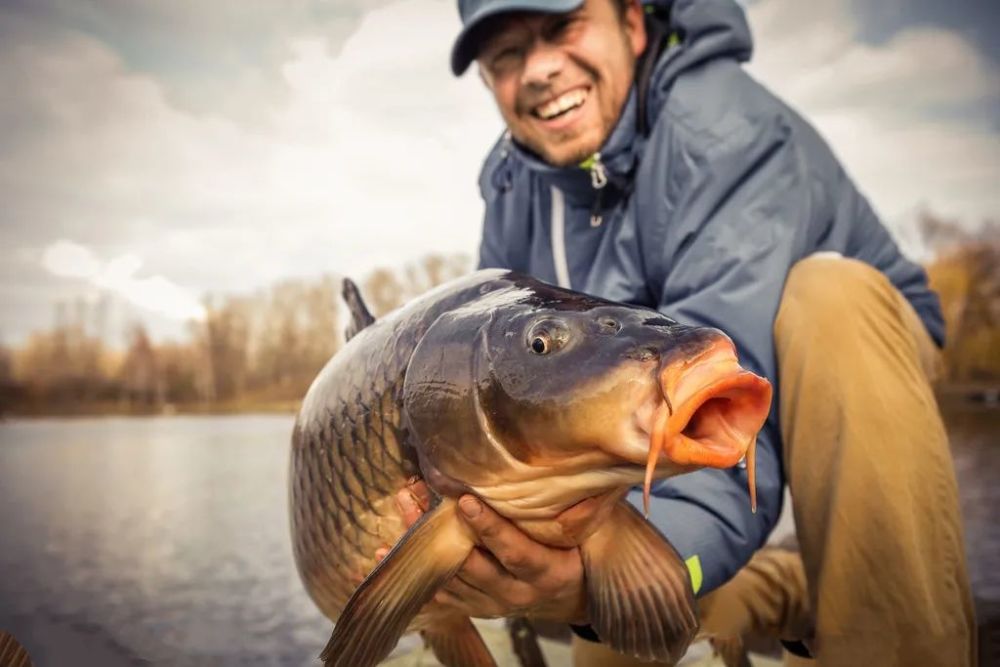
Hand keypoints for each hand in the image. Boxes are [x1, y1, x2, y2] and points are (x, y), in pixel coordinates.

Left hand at [385, 479, 588, 623]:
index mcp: (547, 573)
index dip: (490, 528)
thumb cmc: (577, 549)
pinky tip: (383, 554)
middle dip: (440, 530)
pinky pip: (435, 594)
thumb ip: (586, 508)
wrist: (567, 595)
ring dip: (421, 544)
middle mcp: (516, 594)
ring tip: (401, 505)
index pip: (515, 551)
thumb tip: (589, 472)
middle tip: (414, 495)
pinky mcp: (470, 607)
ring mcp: (490, 604)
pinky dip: (408, 574)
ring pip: (449, 576)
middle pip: (472, 565)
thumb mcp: (591, 532)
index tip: (465, 501)